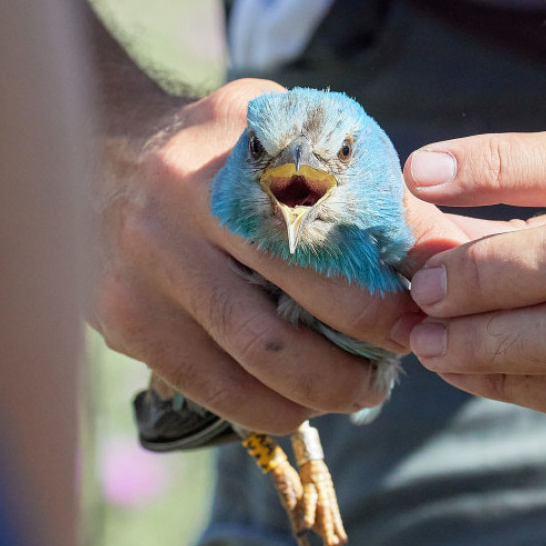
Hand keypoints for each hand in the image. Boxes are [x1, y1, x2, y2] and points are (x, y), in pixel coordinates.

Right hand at [93, 79, 457, 433]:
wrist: (104, 152)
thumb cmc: (225, 154)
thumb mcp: (293, 137)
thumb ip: (368, 187)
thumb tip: (442, 253)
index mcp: (243, 148)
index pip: (336, 224)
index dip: (386, 282)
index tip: (422, 313)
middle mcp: (186, 200)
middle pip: (302, 295)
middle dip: (368, 344)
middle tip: (400, 360)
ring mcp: (146, 264)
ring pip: (258, 359)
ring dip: (325, 390)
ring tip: (358, 390)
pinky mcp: (123, 319)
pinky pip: (212, 389)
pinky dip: (267, 408)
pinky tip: (296, 402)